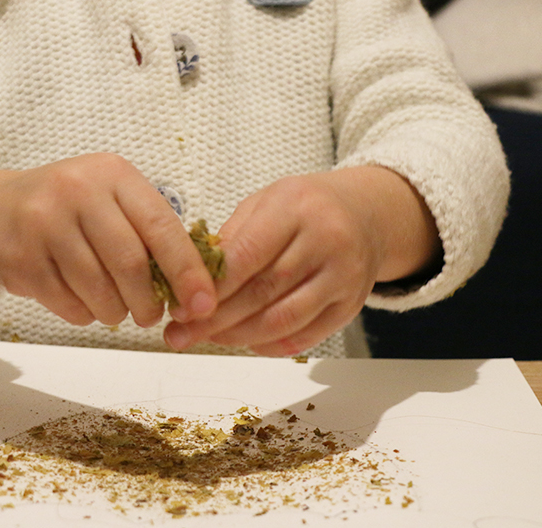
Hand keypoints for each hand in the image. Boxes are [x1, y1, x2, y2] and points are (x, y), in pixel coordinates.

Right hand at [0, 153, 216, 326]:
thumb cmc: (69, 209)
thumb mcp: (110, 200)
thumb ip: (149, 232)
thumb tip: (195, 288)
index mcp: (112, 174)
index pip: (160, 226)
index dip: (186, 270)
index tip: (203, 303)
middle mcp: (77, 190)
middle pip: (129, 264)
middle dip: (148, 302)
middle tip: (150, 315)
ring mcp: (43, 222)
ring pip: (98, 290)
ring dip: (115, 313)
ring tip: (116, 312)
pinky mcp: (20, 256)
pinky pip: (66, 303)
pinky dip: (83, 315)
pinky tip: (83, 304)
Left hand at [164, 167, 440, 355]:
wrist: (367, 213)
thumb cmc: (304, 206)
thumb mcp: (265, 203)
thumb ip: (230, 238)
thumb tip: (191, 280)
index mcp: (296, 207)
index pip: (247, 255)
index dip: (211, 287)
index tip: (180, 307)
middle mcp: (327, 241)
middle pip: (263, 292)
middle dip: (216, 319)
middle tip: (181, 334)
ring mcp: (344, 276)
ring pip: (283, 320)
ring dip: (238, 336)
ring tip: (207, 339)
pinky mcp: (352, 305)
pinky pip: (305, 336)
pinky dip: (269, 345)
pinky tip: (243, 341)